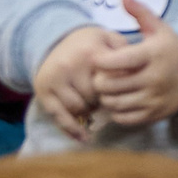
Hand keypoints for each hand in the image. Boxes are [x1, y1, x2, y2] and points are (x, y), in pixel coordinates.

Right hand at [33, 24, 118, 140]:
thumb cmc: (92, 44)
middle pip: (94, 97)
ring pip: (78, 108)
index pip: (111, 81)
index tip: (127, 92)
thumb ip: (126, 53)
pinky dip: (72, 129)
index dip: (121, 89)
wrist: (58, 41)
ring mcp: (53, 80)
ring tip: (95, 105)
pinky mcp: (42, 92)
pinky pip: (58, 116)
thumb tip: (135, 77)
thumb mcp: (110, 40)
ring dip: (90, 111)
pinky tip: (84, 137)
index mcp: (90, 53)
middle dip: (105, 101)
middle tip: (110, 100)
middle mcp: (69, 65)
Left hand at [89, 0, 177, 126]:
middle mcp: (154, 78)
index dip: (99, 61)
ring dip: (106, 96)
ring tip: (110, 88)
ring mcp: (154, 98)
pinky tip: (120, 100)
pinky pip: (123, 117)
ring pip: (113, 103)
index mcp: (153, 54)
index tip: (98, 59)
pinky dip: (116, 111)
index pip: (114, 61)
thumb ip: (140, 12)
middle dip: (99, 80)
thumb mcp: (160, 29)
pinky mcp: (154, 114)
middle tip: (102, 75)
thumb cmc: (171, 51)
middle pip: (108, 85)